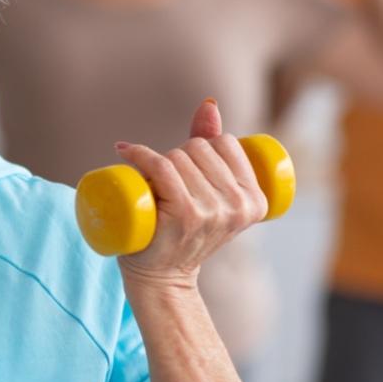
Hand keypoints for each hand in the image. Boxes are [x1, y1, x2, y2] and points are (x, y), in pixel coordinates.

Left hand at [112, 99, 269, 289]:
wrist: (162, 277)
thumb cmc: (184, 232)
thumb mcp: (210, 193)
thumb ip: (214, 147)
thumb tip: (209, 104)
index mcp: (256, 201)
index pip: (224, 144)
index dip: (200, 148)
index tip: (187, 171)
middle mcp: (239, 206)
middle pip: (198, 149)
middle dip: (177, 157)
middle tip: (166, 185)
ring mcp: (212, 211)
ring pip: (178, 157)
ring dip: (156, 162)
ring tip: (153, 188)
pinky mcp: (184, 214)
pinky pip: (161, 167)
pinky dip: (139, 155)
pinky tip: (126, 153)